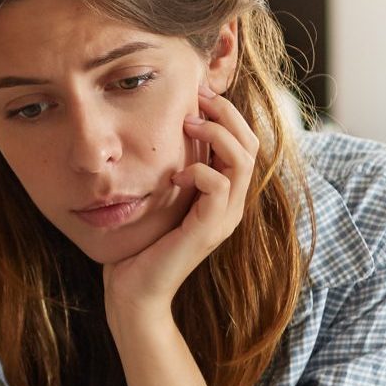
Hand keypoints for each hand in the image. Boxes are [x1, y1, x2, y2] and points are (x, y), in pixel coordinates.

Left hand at [101, 86, 259, 319]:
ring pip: (242, 160)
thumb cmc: (142, 244)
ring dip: (216, 135)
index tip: (198, 95)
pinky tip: (175, 174)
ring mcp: (224, 219)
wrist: (134, 291)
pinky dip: (199, 170)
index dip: (228, 114)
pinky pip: (219, 186)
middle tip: (197, 98)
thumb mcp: (163, 199)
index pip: (247, 143)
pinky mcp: (208, 231)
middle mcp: (232, 206)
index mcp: (226, 196)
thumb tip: (166, 133)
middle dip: (226, 114)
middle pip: (252, 145)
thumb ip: (174, 171)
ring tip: (188, 125)